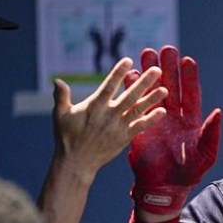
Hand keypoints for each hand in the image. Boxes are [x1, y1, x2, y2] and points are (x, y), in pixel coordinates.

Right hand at [51, 58, 167, 183]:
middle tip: (157, 70)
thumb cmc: (66, 137)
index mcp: (94, 106)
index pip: (108, 85)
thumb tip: (58, 80)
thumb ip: (61, 97)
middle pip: (129, 95)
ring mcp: (118, 127)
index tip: (128, 60)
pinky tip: (162, 111)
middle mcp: (108, 115)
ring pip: (138, 110)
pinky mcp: (123, 138)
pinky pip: (140, 127)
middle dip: (144, 82)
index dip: (118, 73)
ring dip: (152, 99)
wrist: (76, 163)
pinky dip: (151, 120)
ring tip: (165, 89)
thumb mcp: (61, 115)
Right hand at [128, 46, 220, 215]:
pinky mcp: (140, 126)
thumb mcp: (205, 154)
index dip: (189, 77)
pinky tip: (127, 75)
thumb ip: (211, 133)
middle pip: (171, 86)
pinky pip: (136, 105)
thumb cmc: (189, 173)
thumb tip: (218, 111)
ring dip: (149, 74)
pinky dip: (132, 90)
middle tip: (164, 49)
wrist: (164, 188)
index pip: (191, 94)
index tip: (187, 59)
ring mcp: (156, 120)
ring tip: (145, 53)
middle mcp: (174, 117)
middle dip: (168, 68)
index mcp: (191, 121)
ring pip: (153, 91)